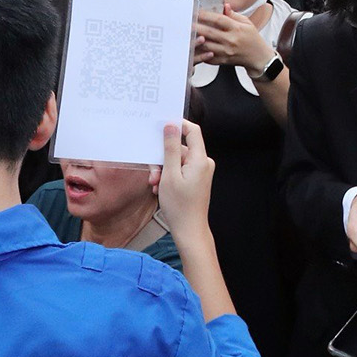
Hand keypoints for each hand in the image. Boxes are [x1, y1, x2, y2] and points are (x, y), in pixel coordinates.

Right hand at [155, 121, 213, 240]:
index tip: (161, 127)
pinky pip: (180, 171)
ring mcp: (200, 172)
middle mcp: (203, 163)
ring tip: (155, 185)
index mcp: (200, 159)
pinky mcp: (196, 179)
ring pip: (177, 162)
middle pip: (180, 149)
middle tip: (153, 174)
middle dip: (163, 159)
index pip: (192, 130)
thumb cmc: (179, 206)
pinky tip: (160, 189)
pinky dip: (168, 177)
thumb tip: (171, 126)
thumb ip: (171, 148)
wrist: (189, 230)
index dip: (177, 125)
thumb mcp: (169, 174)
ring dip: (163, 171)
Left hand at [194, 9, 273, 71]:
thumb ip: (234, 15)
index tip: (197, 11)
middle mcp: (231, 40)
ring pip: (206, 45)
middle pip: (209, 32)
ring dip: (196, 39)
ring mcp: (226, 51)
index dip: (206, 15)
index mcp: (237, 28)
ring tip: (187, 34)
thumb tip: (225, 6)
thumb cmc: (253, 39)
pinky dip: (200, 52)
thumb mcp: (247, 23)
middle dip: (196, 26)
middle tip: (186, 21)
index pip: (219, 20)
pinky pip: (208, 57)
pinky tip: (194, 46)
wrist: (258, 57)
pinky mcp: (223, 60)